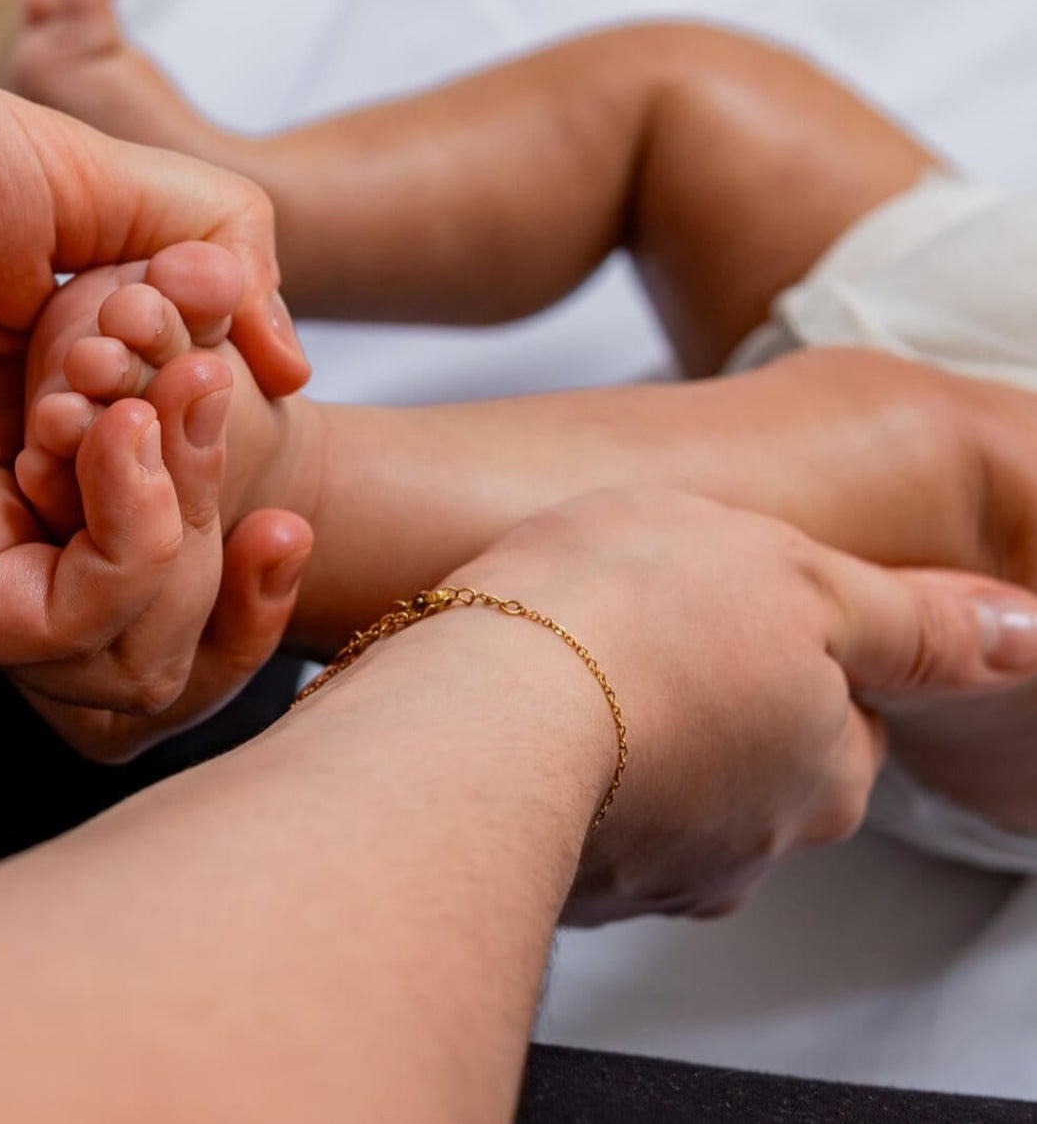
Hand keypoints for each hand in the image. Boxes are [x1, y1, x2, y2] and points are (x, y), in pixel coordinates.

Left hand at [0, 26, 307, 676]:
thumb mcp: (99, 174)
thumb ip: (221, 246)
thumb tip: (288, 369)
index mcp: (68, 395)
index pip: (195, 483)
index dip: (231, 425)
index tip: (223, 340)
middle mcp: (27, 480)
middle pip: (189, 563)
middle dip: (211, 456)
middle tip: (182, 360)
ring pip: (145, 619)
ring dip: (181, 497)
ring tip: (138, 389)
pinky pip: (68, 622)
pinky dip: (132, 544)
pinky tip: (112, 434)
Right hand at [438, 489, 1036, 923]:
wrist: (476, 712)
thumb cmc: (626, 616)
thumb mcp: (796, 570)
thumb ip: (917, 617)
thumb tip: (1034, 635)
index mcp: (826, 764)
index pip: (833, 700)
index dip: (767, 628)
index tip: (703, 591)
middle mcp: (757, 842)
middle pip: (748, 750)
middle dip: (701, 686)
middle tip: (628, 616)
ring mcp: (657, 873)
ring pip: (661, 786)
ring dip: (626, 730)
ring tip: (557, 659)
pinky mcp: (567, 886)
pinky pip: (583, 817)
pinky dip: (561, 773)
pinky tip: (516, 716)